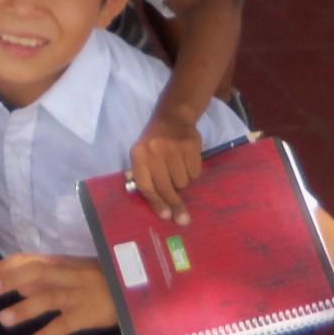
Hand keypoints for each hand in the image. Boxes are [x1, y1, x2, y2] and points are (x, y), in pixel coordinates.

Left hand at [0, 254, 117, 334]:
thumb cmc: (105, 281)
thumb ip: (49, 277)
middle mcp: (69, 275)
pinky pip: (66, 325)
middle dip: (11, 280)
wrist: (141, 289)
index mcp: (64, 263)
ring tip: (4, 320)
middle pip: (37, 273)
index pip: (30, 260)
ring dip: (25, 309)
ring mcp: (80, 295)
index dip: (5, 266)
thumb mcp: (75, 272)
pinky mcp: (90, 315)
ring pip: (50, 298)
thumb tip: (18, 286)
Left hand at [129, 107, 203, 224]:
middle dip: (174, 203)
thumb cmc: (155, 143)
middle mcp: (154, 151)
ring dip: (183, 183)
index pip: (146, 185)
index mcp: (138, 154)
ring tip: (179, 170)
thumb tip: (161, 209)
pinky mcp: (190, 146)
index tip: (166, 216)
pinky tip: (187, 163)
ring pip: (182, 183)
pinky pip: (195, 173)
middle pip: (165, 187)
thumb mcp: (143, 156)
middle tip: (182, 217)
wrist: (172, 117)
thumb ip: (146, 179)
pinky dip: (193, 173)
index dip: (156, 203)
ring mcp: (173, 148)